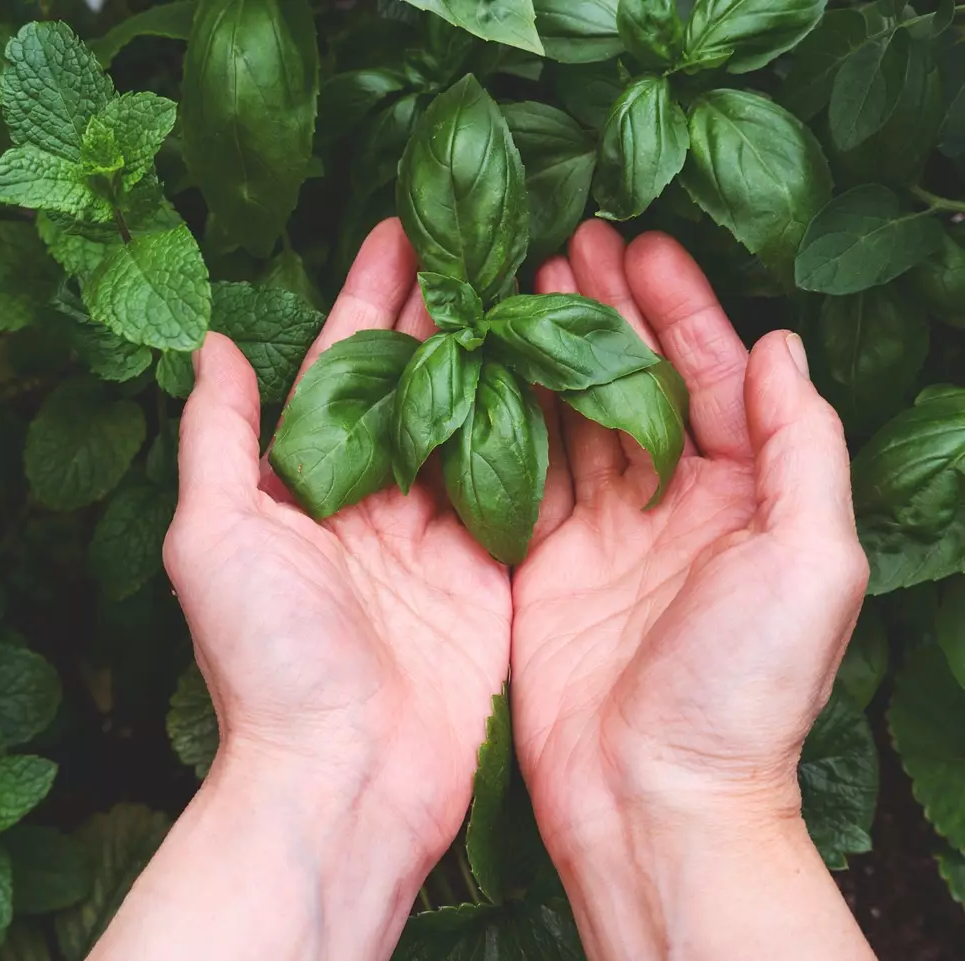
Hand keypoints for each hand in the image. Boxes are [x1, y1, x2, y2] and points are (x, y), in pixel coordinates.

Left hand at [165, 218, 509, 859]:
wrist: (343, 777)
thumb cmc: (266, 662)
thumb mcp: (214, 537)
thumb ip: (217, 439)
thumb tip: (211, 346)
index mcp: (306, 485)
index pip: (343, 368)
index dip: (371, 298)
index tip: (404, 230)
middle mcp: (373, 503)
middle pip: (418, 385)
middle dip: (449, 311)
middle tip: (492, 237)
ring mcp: (436, 541)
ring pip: (479, 427)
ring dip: (505, 358)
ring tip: (543, 283)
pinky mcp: (490, 581)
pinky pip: (524, 493)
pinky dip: (547, 436)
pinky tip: (573, 375)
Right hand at [512, 222, 872, 959]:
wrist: (653, 797)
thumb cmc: (743, 688)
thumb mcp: (810, 563)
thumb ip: (801, 452)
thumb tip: (779, 349)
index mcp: (746, 497)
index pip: (714, 377)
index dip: (680, 308)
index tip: (637, 245)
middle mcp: (673, 506)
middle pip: (637, 384)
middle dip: (607, 311)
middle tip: (564, 242)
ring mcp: (602, 535)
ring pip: (573, 417)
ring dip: (550, 350)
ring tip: (517, 286)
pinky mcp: (540, 566)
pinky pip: (520, 474)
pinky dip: (503, 418)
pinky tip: (479, 368)